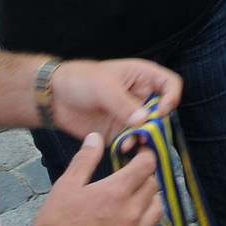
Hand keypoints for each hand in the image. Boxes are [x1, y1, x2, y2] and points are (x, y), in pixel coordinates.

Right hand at [18, 134, 161, 225]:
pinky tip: (128, 222)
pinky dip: (144, 222)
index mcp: (116, 193)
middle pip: (154, 185)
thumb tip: (95, 138)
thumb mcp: (64, 189)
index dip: (146, 155)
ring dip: (149, 199)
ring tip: (133, 198)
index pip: (147, 164)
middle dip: (145, 176)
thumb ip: (84, 161)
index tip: (140, 154)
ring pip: (157, 208)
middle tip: (132, 176)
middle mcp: (131, 214)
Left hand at [47, 58, 182, 142]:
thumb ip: (124, 104)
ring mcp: (130, 116)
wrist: (54, 98)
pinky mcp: (119, 132)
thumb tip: (144, 121)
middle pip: (163, 111)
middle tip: (145, 134)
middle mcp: (141, 97)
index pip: (170, 85)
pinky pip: (132, 142)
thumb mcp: (104, 87)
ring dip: (143, 138)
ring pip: (149, 130)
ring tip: (129, 143)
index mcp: (143, 77)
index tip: (161, 112)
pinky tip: (121, 148)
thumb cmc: (81, 80)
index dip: (171, 98)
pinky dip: (130, 146)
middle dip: (157, 124)